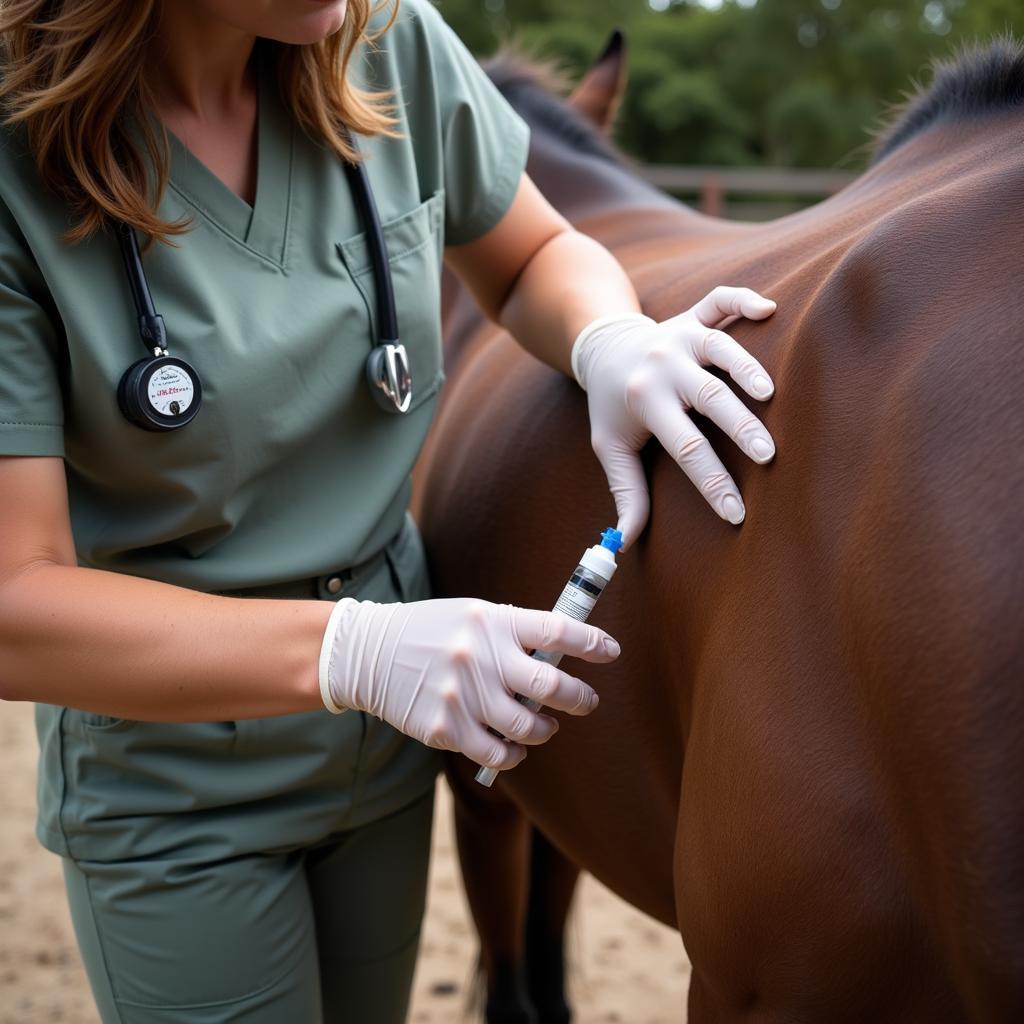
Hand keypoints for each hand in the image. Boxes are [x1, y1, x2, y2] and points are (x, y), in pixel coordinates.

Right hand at [318, 597, 620, 769]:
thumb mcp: (473, 615)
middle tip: (587, 701)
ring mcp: (462, 695)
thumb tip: (563, 656)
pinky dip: (514, 754)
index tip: (611, 652)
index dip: (592, 642)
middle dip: (580, 697)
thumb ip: (514, 632)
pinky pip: (496, 752)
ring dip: (546, 729)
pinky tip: (515, 747)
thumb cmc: (432, 631)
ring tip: (546, 725)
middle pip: (551, 684)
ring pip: (528, 725)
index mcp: (492, 621)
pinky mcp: (444, 728)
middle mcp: (480, 656)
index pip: (557, 630)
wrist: (369, 653)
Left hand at [571, 285, 777, 547]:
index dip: (711, 483)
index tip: (737, 513)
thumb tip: (623, 541)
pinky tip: (769, 309)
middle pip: (707, 397)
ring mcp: (680, 335)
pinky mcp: (693, 316)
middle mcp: (663, 365)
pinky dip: (744, 299)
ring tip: (771, 395)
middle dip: (739, 428)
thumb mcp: (610, 447)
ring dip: (746, 368)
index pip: (684, 447)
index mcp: (645, 400)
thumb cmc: (613, 406)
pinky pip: (720, 301)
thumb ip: (625, 490)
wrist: (602, 347)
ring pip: (719, 347)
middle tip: (768, 456)